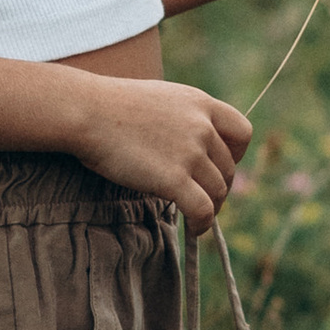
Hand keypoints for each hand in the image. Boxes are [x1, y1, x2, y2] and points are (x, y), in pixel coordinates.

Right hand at [78, 77, 252, 228]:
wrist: (87, 111)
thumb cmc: (110, 107)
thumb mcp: (159, 99)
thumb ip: (181, 118)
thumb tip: (187, 146)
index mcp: (200, 103)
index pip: (242, 132)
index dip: (235, 155)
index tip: (218, 167)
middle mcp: (202, 126)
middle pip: (228, 168)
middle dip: (220, 187)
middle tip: (204, 199)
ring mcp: (190, 152)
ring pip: (219, 191)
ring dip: (212, 209)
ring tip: (198, 219)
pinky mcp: (174, 178)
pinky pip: (203, 210)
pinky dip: (203, 224)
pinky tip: (194, 229)